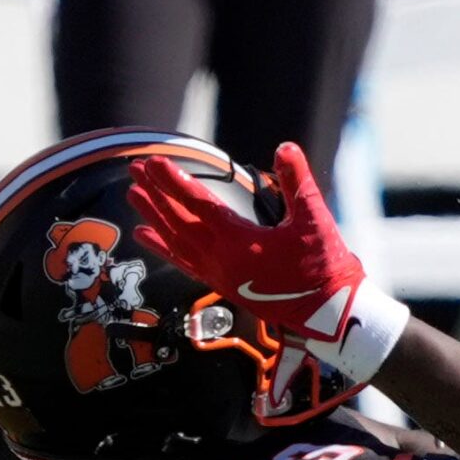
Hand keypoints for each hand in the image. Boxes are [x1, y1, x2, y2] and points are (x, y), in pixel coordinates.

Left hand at [129, 142, 366, 346]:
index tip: (153, 162)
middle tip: (134, 169)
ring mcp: (218, 273)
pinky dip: (162, 247)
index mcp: (239, 241)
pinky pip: (183, 262)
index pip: (198, 204)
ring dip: (153, 216)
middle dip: (155, 194)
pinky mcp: (221, 283)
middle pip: (178, 221)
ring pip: (175, 241)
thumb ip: (298, 182)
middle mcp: (220, 258)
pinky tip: (145, 235)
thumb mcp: (315, 220)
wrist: (326, 311)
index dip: (174, 181)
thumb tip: (286, 148)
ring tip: (133, 195)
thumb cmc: (323, 266)